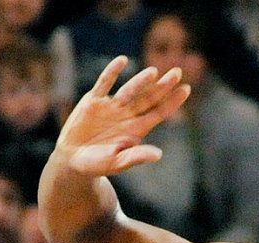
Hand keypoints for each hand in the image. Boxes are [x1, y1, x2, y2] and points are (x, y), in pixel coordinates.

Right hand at [55, 55, 189, 177]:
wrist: (72, 160)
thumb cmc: (97, 165)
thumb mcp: (117, 163)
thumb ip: (136, 156)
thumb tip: (159, 155)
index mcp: (136, 130)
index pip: (158, 113)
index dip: (172, 102)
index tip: (186, 89)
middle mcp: (126, 115)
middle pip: (148, 98)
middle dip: (163, 86)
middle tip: (177, 73)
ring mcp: (111, 106)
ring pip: (129, 90)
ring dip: (141, 81)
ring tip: (153, 73)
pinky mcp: (93, 101)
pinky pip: (104, 83)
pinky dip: (112, 72)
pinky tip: (122, 61)